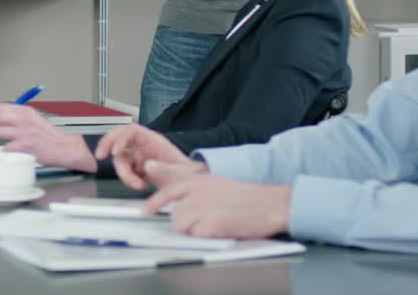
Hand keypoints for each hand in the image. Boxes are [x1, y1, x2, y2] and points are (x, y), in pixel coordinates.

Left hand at [0, 104, 96, 171]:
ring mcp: (24, 132)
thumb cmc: (48, 136)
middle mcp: (24, 119)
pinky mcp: (25, 145)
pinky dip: (3, 149)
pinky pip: (6, 147)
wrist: (63, 147)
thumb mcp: (33, 120)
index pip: (0, 107)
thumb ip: (16, 119)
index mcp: (26, 111)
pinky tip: (5, 151)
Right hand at [93, 124, 198, 188]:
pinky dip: (128, 179)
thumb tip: (147, 165)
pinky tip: (140, 185)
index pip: (132, 131)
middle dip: (107, 144)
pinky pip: (126, 170)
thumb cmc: (188, 175)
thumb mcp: (180, 174)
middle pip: (119, 137)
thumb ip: (164, 169)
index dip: (120, 138)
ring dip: (123, 173)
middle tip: (100, 155)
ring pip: (120, 158)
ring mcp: (140, 157)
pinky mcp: (138, 168)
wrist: (191, 185)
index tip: (115, 152)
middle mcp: (144, 146)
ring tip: (138, 185)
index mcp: (154, 141)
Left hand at [143, 162, 290, 239]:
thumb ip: (198, 191)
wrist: (271, 203)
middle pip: (175, 216)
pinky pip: (198, 236)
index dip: (155, 203)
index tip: (146, 211)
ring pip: (182, 227)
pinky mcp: (212, 223)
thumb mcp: (219, 184)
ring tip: (214, 225)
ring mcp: (204, 207)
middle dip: (185, 224)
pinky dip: (208, 237)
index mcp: (200, 181)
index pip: (169, 190)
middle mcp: (198, 192)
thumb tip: (180, 206)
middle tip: (202, 224)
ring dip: (195, 231)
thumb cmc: (249, 197)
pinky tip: (221, 229)